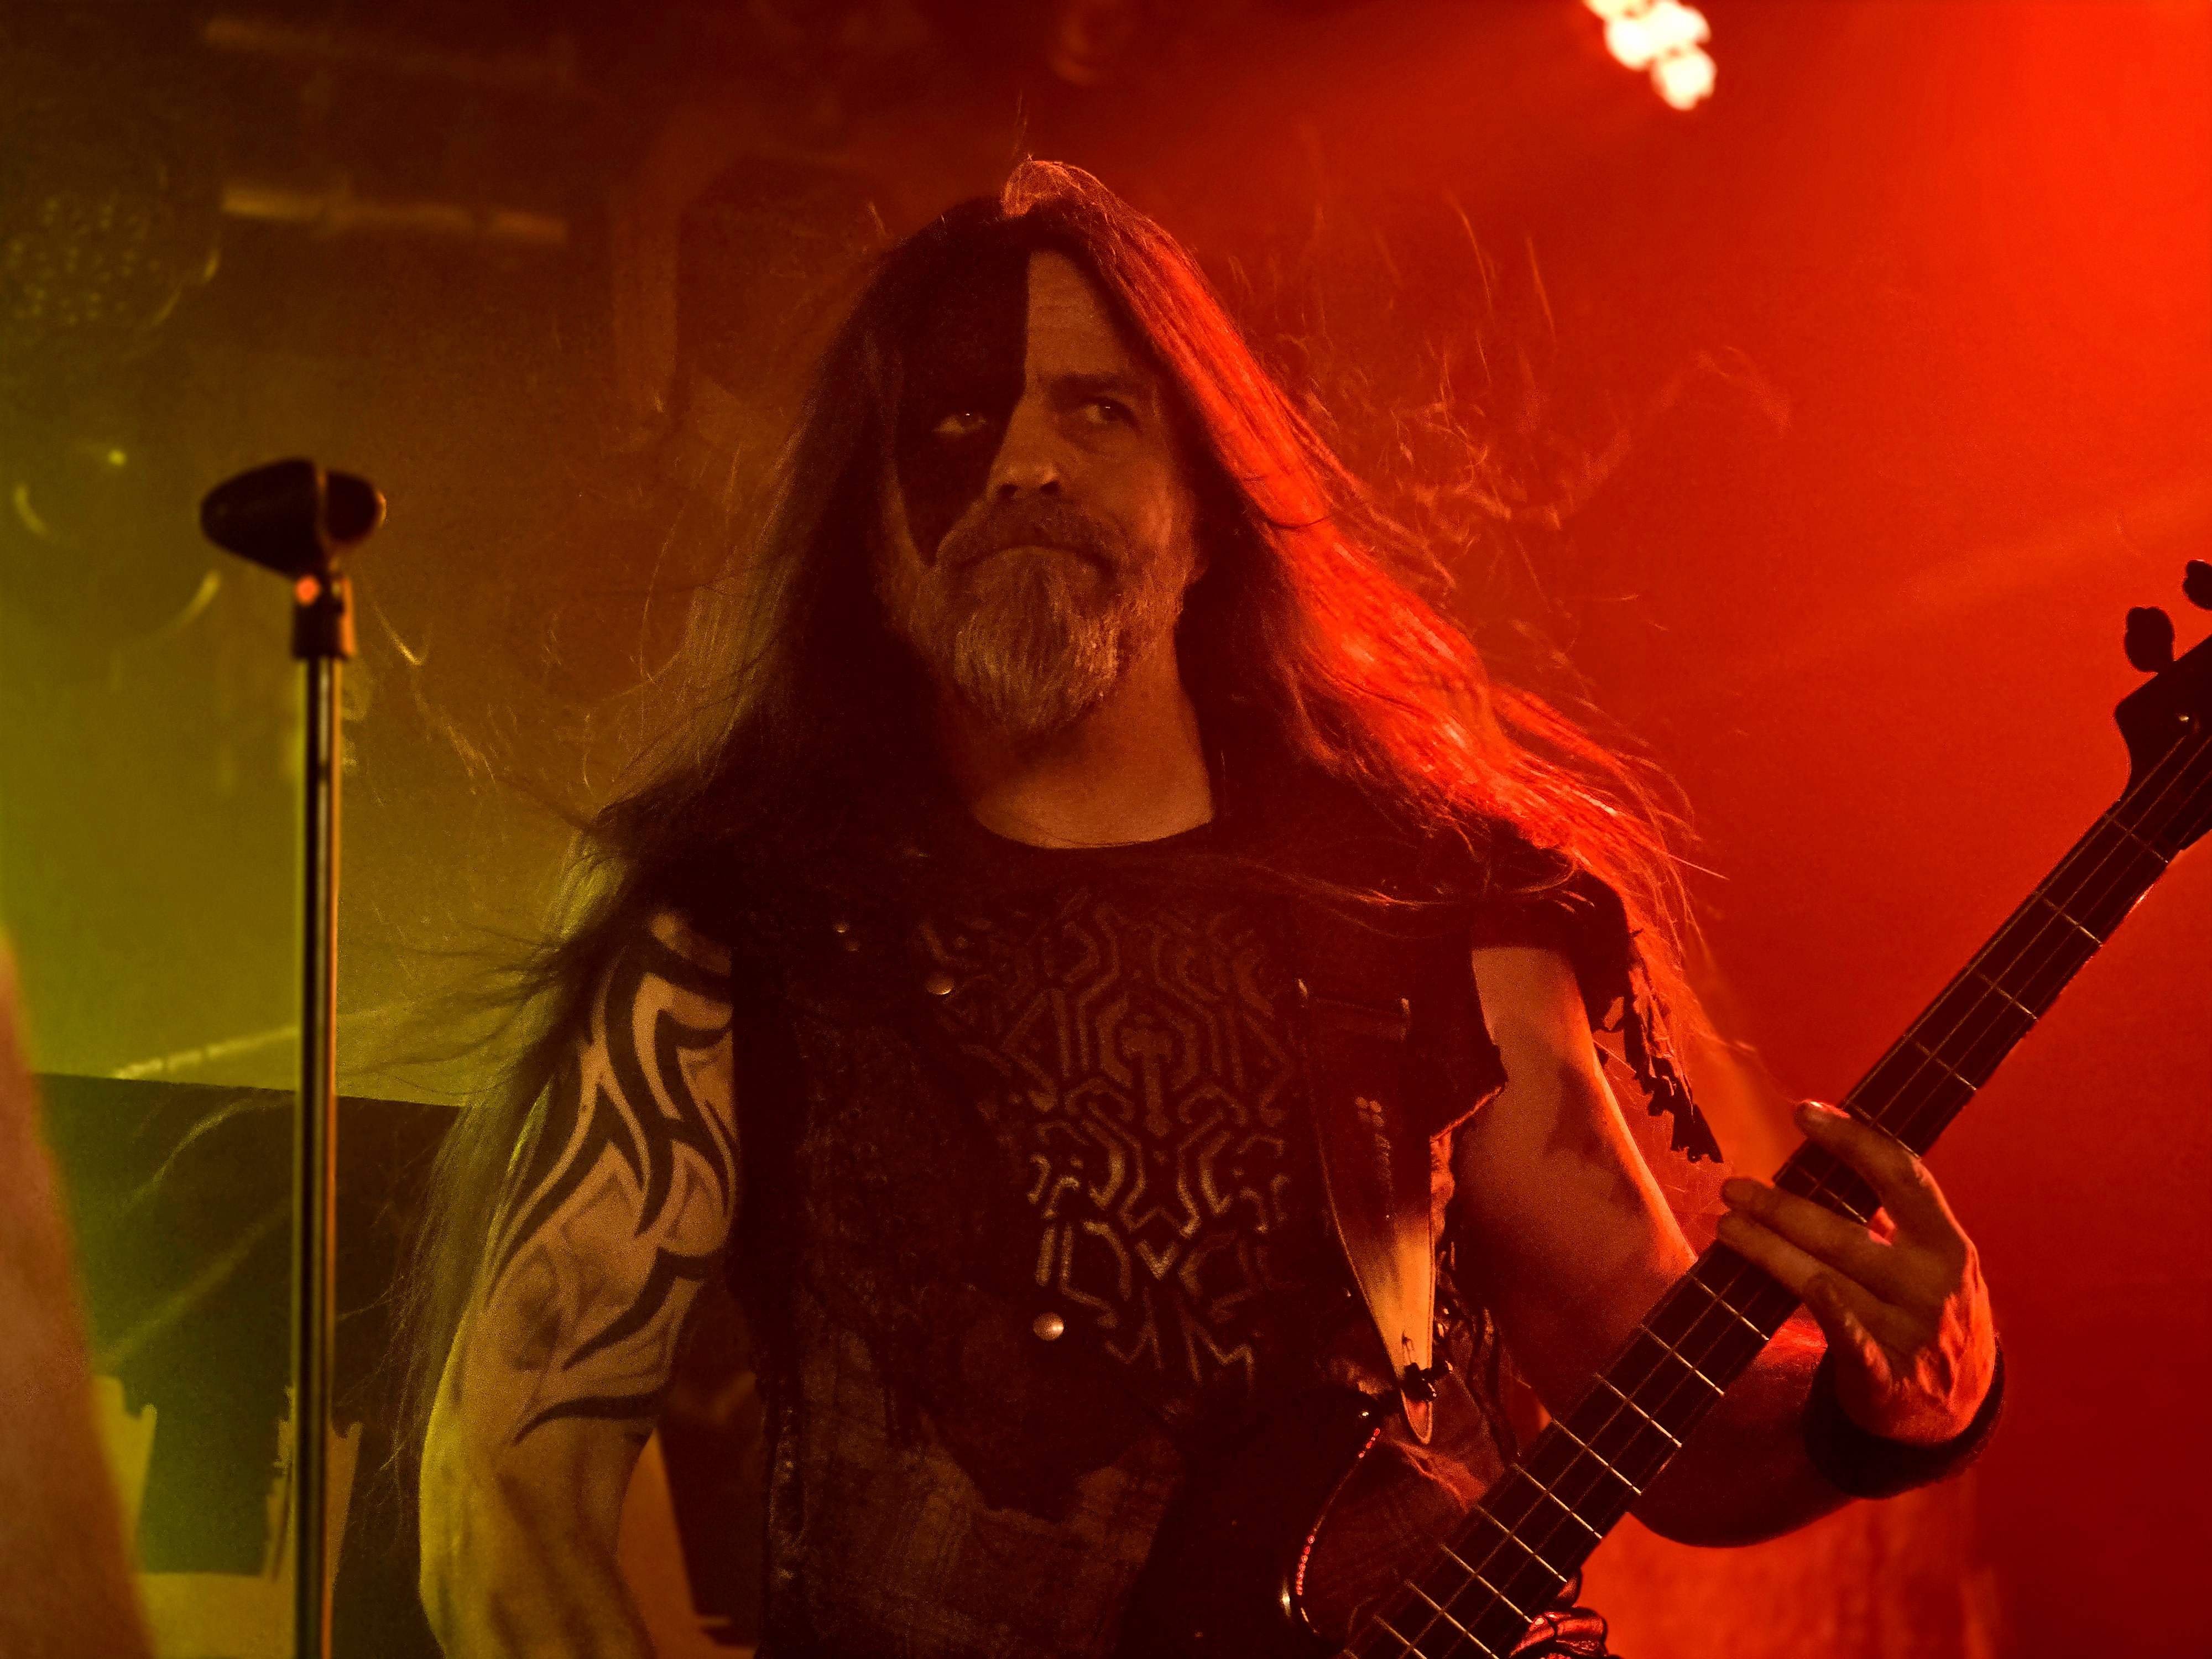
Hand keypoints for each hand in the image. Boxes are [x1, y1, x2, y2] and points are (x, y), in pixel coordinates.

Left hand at [1717, 1101, 1995, 1445]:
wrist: (1955, 1412)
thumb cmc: (1926, 1314)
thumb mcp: (1931, 1263)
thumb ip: (1891, 1217)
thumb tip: (1824, 1152)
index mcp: (1946, 1246)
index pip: (1901, 1177)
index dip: (1852, 1139)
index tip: (1805, 1112)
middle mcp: (1931, 1286)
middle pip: (1844, 1233)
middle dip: (1781, 1207)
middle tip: (1734, 1187)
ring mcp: (1911, 1333)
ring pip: (1825, 1279)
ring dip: (1768, 1249)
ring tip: (1728, 1225)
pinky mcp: (1885, 1378)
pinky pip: (1846, 1337)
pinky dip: (1825, 1310)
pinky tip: (1788, 1284)